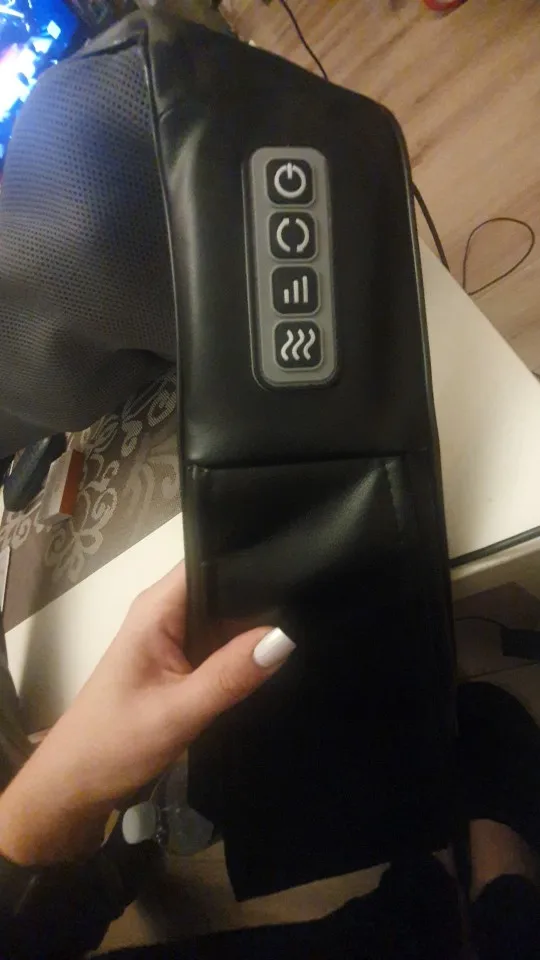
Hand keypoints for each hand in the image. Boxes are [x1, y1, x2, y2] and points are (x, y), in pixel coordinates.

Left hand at [0, 564, 294, 864]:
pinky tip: (277, 659)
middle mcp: (167, 612)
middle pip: (227, 586)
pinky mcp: (183, 660)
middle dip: (265, 596)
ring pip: (229, 616)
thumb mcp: (179, 712)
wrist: (77, 785)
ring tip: (304, 632)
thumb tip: (285, 637)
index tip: (300, 572)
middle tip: (312, 611)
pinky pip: (223, 643)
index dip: (253, 560)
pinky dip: (244, 651)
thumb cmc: (114, 744)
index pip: (211, 560)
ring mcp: (175, 636)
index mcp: (158, 608)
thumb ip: (231, 675)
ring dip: (258, 626)